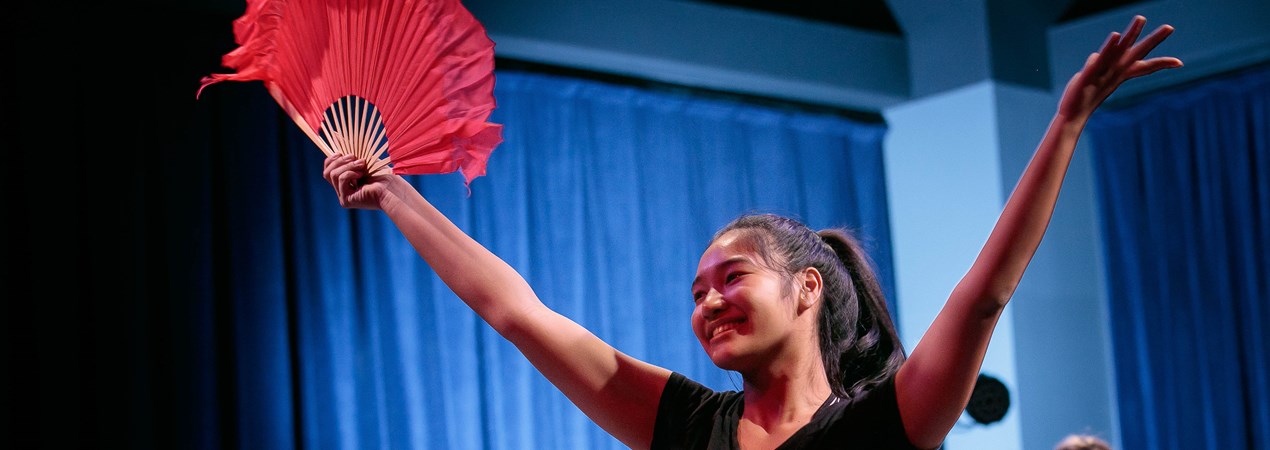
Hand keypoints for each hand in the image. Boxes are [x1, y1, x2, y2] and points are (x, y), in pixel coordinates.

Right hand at [322, 153, 390, 209]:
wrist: (393, 190)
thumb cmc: (384, 176)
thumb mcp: (365, 161)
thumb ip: (350, 154)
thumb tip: (336, 136)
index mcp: (346, 181)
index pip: (328, 169)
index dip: (332, 159)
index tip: (342, 152)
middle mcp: (342, 190)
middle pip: (327, 172)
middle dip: (339, 161)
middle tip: (355, 158)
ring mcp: (343, 196)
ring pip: (332, 175)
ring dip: (348, 165)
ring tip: (362, 165)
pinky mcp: (345, 200)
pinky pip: (340, 179)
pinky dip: (350, 173)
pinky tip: (361, 174)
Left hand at [1058, 15, 1182, 120]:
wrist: (1072, 114)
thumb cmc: (1083, 96)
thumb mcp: (1092, 76)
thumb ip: (1097, 64)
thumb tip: (1096, 55)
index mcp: (1120, 74)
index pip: (1145, 66)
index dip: (1161, 64)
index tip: (1180, 63)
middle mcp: (1115, 72)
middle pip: (1138, 53)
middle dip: (1154, 39)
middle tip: (1170, 27)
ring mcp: (1103, 73)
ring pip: (1120, 50)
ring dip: (1131, 33)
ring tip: (1141, 18)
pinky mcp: (1090, 74)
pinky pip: (1101, 58)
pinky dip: (1109, 47)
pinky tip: (1116, 35)